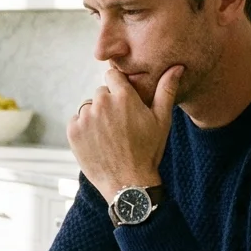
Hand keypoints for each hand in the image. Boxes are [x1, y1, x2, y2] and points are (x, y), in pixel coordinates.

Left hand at [68, 66, 182, 201]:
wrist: (128, 183)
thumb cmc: (148, 152)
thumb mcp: (161, 120)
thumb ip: (166, 90)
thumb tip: (177, 67)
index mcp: (124, 96)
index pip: (112, 75)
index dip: (118, 87)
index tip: (123, 101)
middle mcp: (102, 103)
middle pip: (101, 93)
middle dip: (108, 104)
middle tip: (120, 126)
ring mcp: (86, 117)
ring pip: (88, 107)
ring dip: (95, 117)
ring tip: (109, 137)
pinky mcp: (73, 131)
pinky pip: (76, 121)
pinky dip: (84, 129)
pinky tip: (98, 143)